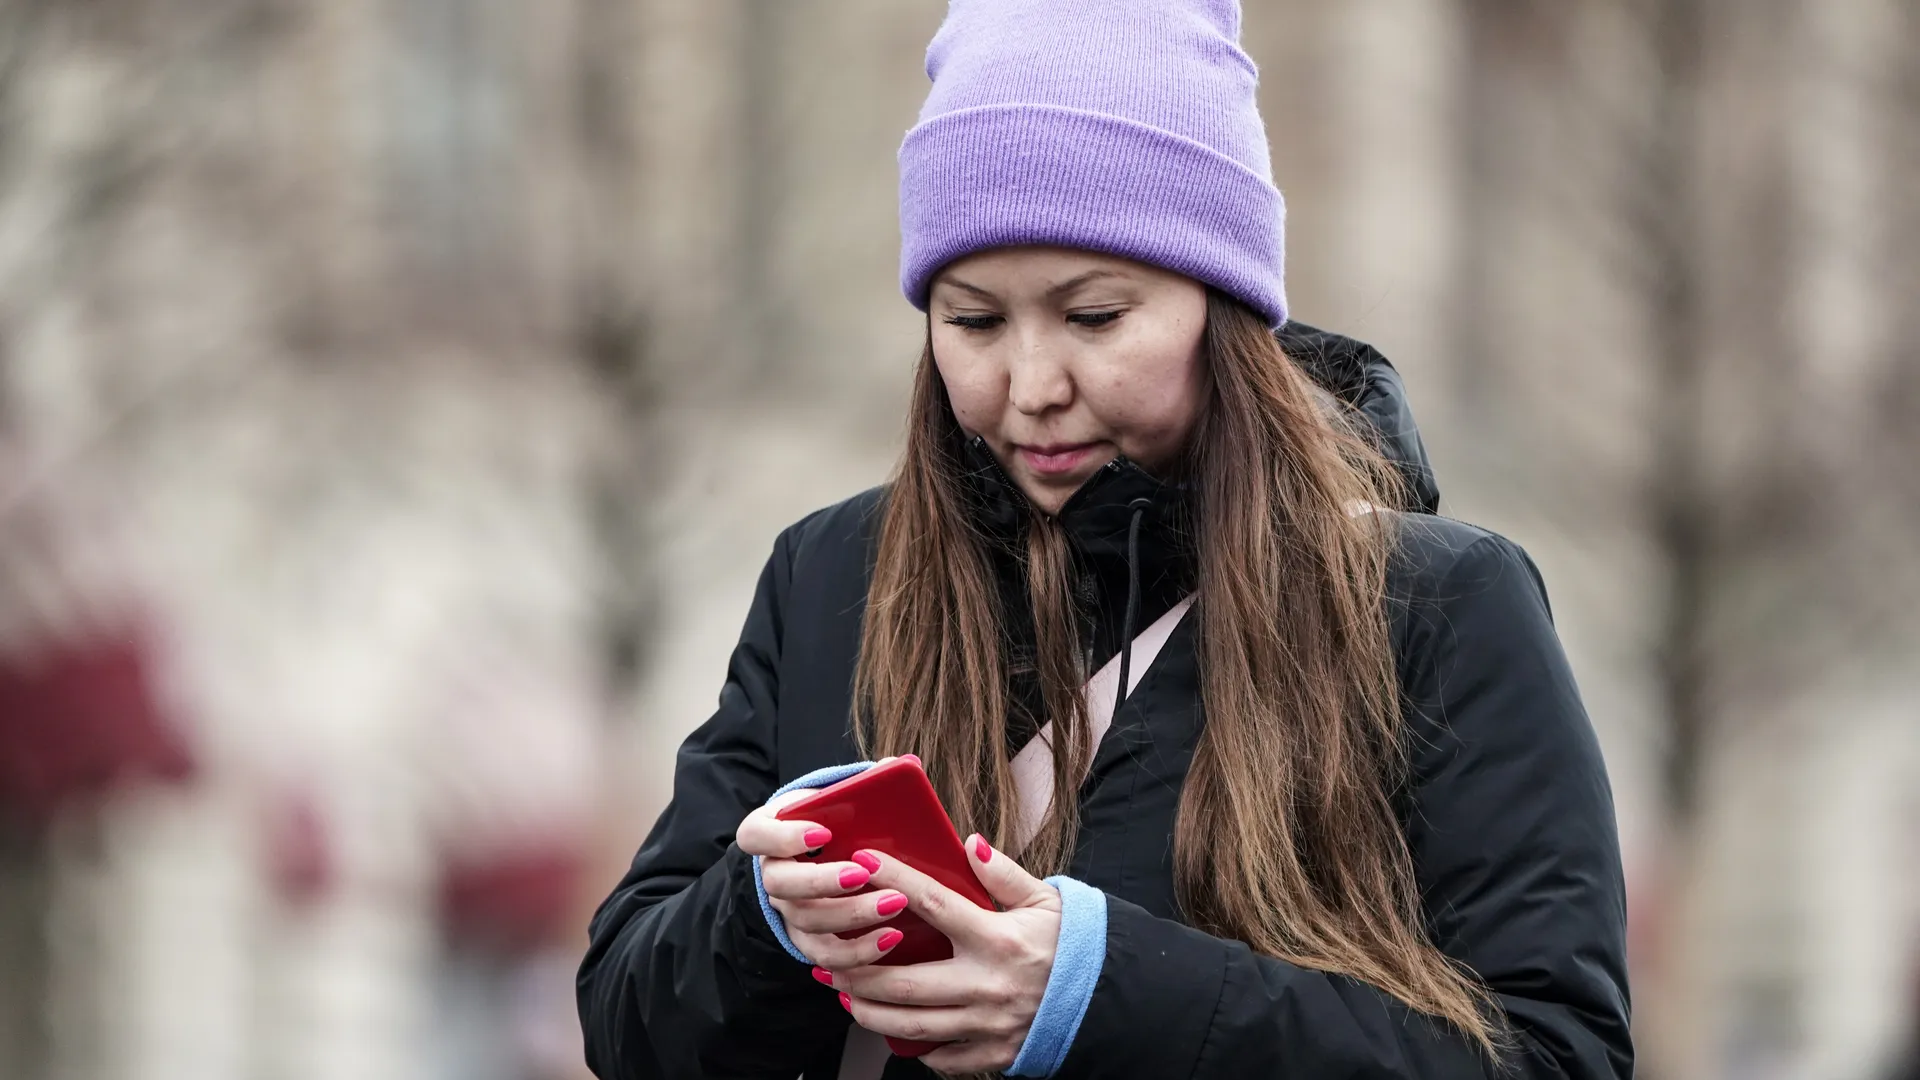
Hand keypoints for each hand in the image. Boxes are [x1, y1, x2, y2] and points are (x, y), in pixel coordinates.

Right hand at [734, 760, 910, 968]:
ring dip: (851, 915)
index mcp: (767, 832)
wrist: (825, 859)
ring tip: (894, 903)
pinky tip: (892, 938)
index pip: (757, 835)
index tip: (822, 832)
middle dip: (823, 881)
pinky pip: (826, 956)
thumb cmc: (832, 821)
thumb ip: (862, 782)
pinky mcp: (808, 941)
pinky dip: (859, 952)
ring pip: (807, 921)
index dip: (784, 837)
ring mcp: (787, 911)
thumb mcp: (836, 797)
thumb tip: (899, 765)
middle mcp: (771, 875)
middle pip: (782, 884)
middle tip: (864, 873)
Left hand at [819, 835, 1061, 1074]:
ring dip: (869, 1013)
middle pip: (904, 983)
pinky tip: (893, 1031)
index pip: (933, 903)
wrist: (1107, 999)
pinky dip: (912, 1047)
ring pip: (911, 1026)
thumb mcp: (1045, 901)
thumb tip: (969, 844)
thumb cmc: (1072, 945)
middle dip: (857, 973)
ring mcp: (986, 1023)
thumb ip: (1004, 874)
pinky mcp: (992, 1053)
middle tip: (829, 961)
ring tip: (846, 997)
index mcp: (998, 938)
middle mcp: (986, 983)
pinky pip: (940, 1058)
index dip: (893, 881)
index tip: (863, 863)